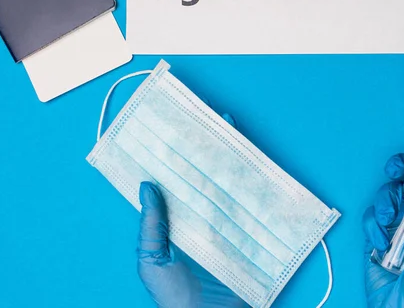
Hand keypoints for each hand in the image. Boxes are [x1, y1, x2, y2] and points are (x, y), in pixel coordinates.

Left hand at [137, 113, 248, 307]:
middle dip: (206, 146)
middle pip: (206, 174)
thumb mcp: (153, 262)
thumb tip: (147, 185)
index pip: (177, 180)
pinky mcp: (249, 233)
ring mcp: (227, 223)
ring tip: (229, 127)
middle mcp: (202, 217)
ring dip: (231, 156)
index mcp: (177, 221)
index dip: (177, 154)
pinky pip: (253, 204)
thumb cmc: (174, 299)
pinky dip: (256, 183)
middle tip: (206, 113)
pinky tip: (256, 162)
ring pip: (229, 182)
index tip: (176, 125)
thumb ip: (151, 227)